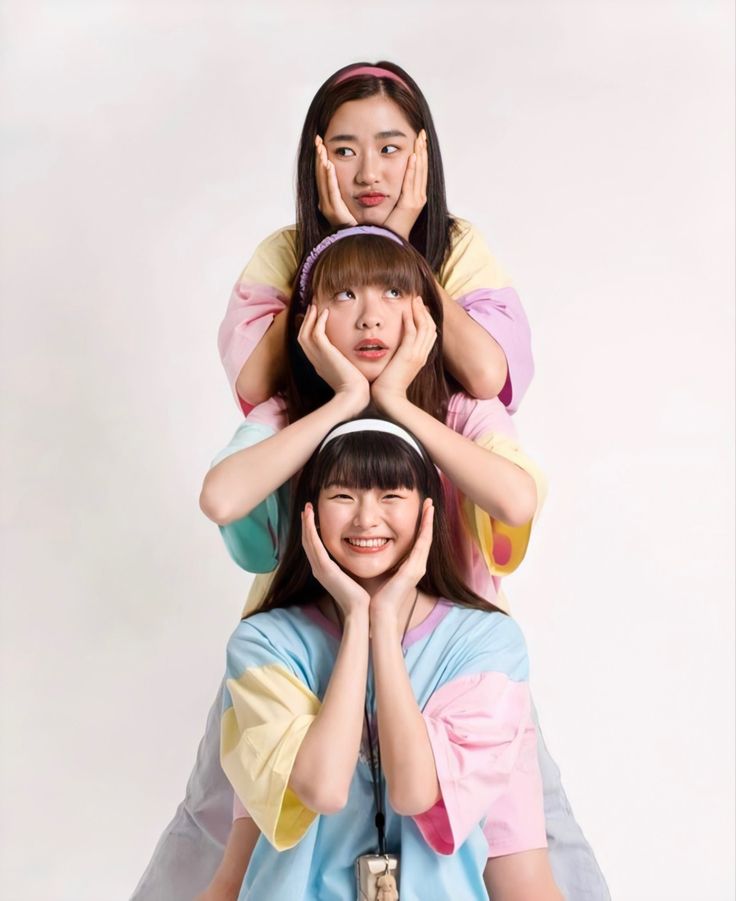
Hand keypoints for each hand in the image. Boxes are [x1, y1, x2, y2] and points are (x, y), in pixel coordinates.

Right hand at [298, 304, 369, 411]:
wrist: (354, 396)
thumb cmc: (357, 391)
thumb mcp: (350, 376)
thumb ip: (349, 367)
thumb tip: (357, 363)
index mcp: (320, 367)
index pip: (309, 346)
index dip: (309, 332)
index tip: (316, 320)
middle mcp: (316, 361)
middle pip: (302, 338)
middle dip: (306, 322)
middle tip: (312, 308)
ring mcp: (318, 358)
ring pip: (305, 333)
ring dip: (310, 318)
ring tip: (316, 306)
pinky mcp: (325, 353)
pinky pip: (316, 333)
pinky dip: (318, 321)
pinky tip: (326, 312)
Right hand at [302, 503, 370, 618]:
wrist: (360, 610)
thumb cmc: (360, 596)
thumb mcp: (352, 575)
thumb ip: (349, 565)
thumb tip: (357, 552)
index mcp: (324, 570)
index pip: (314, 546)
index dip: (311, 530)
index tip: (312, 516)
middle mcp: (318, 568)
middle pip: (307, 542)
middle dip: (306, 524)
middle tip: (306, 508)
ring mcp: (319, 568)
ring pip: (308, 541)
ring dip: (306, 523)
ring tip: (307, 508)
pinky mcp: (324, 568)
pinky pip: (314, 544)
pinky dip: (311, 530)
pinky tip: (310, 518)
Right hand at [315, 136, 357, 226]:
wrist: (365, 242)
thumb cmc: (364, 224)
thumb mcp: (357, 202)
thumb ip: (356, 190)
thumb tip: (362, 175)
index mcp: (330, 199)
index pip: (323, 174)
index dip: (322, 158)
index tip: (321, 143)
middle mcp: (326, 203)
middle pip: (320, 175)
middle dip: (319, 156)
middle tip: (318, 139)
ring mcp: (329, 208)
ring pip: (323, 181)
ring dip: (322, 163)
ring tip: (321, 147)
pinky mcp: (335, 213)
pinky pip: (332, 192)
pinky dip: (329, 178)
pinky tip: (329, 165)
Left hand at [370, 296, 436, 411]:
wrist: (389, 399)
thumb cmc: (388, 386)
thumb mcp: (397, 368)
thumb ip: (399, 357)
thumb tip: (394, 350)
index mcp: (421, 358)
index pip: (430, 334)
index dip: (427, 319)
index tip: (419, 308)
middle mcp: (422, 355)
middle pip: (431, 328)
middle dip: (425, 311)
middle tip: (418, 299)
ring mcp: (417, 355)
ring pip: (424, 327)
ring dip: (419, 311)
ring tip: (414, 300)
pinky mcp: (408, 355)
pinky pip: (412, 333)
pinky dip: (410, 320)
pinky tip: (405, 311)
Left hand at [370, 499, 433, 627]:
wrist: (379, 612)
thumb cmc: (375, 595)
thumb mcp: (378, 571)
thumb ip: (377, 559)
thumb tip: (366, 547)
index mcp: (408, 567)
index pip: (417, 541)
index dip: (420, 525)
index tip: (421, 509)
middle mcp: (417, 565)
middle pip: (425, 537)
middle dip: (427, 519)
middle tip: (428, 501)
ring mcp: (418, 567)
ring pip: (427, 538)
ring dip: (428, 520)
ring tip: (429, 503)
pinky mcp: (415, 568)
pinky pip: (423, 544)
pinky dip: (426, 529)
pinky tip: (427, 516)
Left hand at [383, 130, 427, 238]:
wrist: (390, 241)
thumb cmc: (388, 225)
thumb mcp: (392, 203)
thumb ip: (394, 191)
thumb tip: (386, 179)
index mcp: (416, 196)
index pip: (420, 170)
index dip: (421, 154)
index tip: (420, 139)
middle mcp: (419, 197)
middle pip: (423, 168)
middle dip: (423, 150)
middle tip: (422, 133)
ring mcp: (416, 201)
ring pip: (419, 172)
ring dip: (420, 154)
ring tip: (420, 139)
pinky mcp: (410, 205)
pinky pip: (411, 183)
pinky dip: (412, 170)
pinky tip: (413, 157)